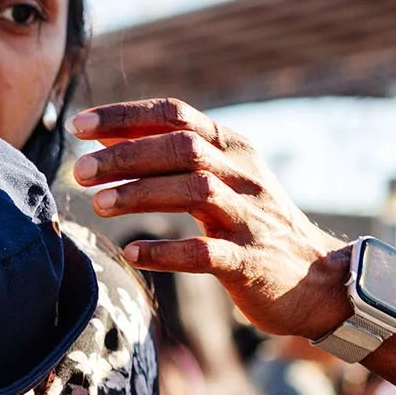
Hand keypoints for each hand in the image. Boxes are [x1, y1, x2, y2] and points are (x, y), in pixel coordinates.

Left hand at [70, 99, 352, 341]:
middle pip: (182, 149)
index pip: (176, 115)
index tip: (80, 125)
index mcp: (232, 148)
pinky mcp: (249, 261)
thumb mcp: (217, 179)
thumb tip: (106, 138)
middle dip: (126, 156)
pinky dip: (166, 252)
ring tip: (98, 204)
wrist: (316, 279)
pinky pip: (205, 252)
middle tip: (79, 172)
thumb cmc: (251, 225)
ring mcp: (249, 217)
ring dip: (141, 194)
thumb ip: (168, 158)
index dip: (126, 116)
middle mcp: (243, 175)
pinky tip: (133, 254)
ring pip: (194, 191)